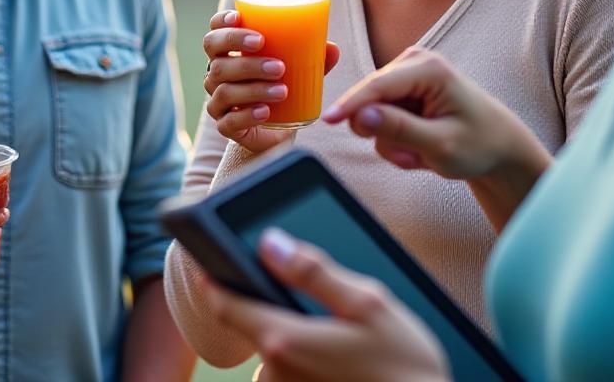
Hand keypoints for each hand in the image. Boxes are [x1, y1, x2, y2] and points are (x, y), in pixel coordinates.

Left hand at [200, 229, 448, 381]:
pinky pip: (291, 374)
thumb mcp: (368, 304)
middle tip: (331, 311)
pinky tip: (346, 364)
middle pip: (260, 326)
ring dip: (301, 340)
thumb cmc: (406, 366)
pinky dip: (310, 363)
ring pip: (279, 352)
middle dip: (284, 309)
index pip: (228, 305)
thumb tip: (271, 244)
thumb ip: (315, 272)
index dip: (214, 281)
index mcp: (286, 339)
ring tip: (349, 345)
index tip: (208, 265)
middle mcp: (276, 372)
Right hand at [203, 10, 340, 155]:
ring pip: (225, 90)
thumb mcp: (298, 70)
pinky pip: (229, 121)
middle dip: (243, 56)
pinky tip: (265, 112)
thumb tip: (332, 49)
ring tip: (283, 90)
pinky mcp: (226, 127)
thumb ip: (312, 57)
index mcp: (228, 54)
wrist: (278, 130)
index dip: (221, 23)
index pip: (214, 33)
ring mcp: (218, 102)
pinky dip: (247, 115)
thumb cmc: (281, 87)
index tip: (240, 17)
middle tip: (277, 62)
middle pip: (215, 57)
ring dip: (255, 88)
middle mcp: (216, 74)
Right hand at [321, 47, 545, 184]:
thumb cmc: (479, 144)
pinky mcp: (403, 90)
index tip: (327, 121)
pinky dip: (398, 140)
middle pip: (370, 100)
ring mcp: (407, 75)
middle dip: (387, 135)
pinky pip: (381, 118)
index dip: (350, 105)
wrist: (498, 146)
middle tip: (415, 155)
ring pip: (373, 114)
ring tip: (423, 152)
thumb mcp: (441, 145)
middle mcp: (414, 63)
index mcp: (429, 69)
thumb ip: (400, 130)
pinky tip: (421, 145)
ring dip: (394, 142)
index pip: (377, 86)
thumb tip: (360, 117)